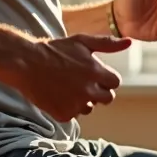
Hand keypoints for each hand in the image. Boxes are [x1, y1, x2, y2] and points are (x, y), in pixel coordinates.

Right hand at [15, 34, 130, 121]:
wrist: (26, 64)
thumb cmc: (55, 50)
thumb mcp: (82, 41)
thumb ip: (108, 44)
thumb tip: (130, 42)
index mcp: (97, 72)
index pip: (115, 83)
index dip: (105, 78)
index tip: (93, 73)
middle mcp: (89, 91)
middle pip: (107, 98)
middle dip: (98, 91)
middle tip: (81, 81)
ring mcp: (76, 105)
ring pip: (90, 108)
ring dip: (83, 100)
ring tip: (66, 87)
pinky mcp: (64, 115)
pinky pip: (73, 115)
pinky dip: (67, 107)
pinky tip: (57, 94)